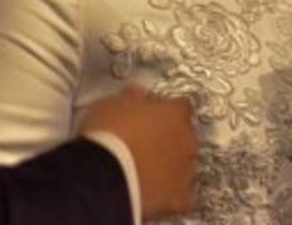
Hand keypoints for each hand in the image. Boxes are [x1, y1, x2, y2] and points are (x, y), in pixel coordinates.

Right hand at [80, 85, 197, 219]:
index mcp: (175, 114)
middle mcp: (188, 140)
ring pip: (184, 166)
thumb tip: (138, 93)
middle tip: (147, 144)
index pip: (180, 106)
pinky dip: (171, 194)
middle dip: (171, 139)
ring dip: (171, 166)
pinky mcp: (178, 198)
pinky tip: (156, 193)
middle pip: (185, 136)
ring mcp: (186, 171)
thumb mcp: (113, 104)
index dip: (166, 110)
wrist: (103, 177)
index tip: (152, 115)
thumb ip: (132, 99)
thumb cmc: (108, 134)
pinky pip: (181, 196)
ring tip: (147, 171)